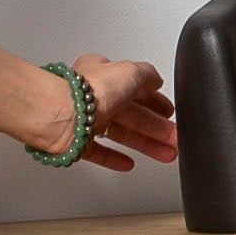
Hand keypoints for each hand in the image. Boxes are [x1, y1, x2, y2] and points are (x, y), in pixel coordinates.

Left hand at [62, 55, 179, 172]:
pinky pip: (99, 152)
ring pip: (122, 134)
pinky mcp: (77, 142)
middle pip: (133, 114)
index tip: (168, 111)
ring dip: (146, 143)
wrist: (60, 114)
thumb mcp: (130, 71)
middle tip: (175, 138)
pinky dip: (115, 158)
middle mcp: (95, 97)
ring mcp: (86, 120)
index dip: (154, 100)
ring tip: (166, 153)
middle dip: (157, 127)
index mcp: (105, 75)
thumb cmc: (89, 90)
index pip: (136, 88)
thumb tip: (155, 79)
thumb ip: (147, 74)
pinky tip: (128, 163)